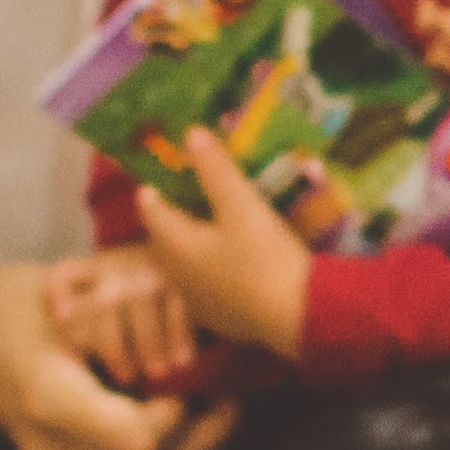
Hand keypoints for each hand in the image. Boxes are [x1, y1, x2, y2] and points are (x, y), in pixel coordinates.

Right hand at [0, 263, 233, 449]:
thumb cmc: (2, 304)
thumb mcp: (66, 300)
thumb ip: (127, 326)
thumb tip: (194, 343)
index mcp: (55, 405)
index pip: (141, 440)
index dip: (181, 416)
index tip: (197, 378)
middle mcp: (55, 449)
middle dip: (203, 440)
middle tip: (233, 401)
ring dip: (187, 447)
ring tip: (217, 407)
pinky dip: (160, 447)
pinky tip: (178, 411)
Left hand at [138, 131, 313, 358]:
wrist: (298, 316)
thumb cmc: (266, 257)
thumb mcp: (242, 206)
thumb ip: (215, 169)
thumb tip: (191, 133)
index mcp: (176, 244)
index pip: (151, 210)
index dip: (152, 189)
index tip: (155, 174)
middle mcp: (177, 274)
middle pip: (163, 239)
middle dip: (168, 217)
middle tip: (179, 196)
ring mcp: (197, 300)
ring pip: (182, 264)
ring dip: (187, 244)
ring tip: (203, 225)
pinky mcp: (218, 316)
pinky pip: (202, 284)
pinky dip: (207, 267)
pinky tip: (226, 261)